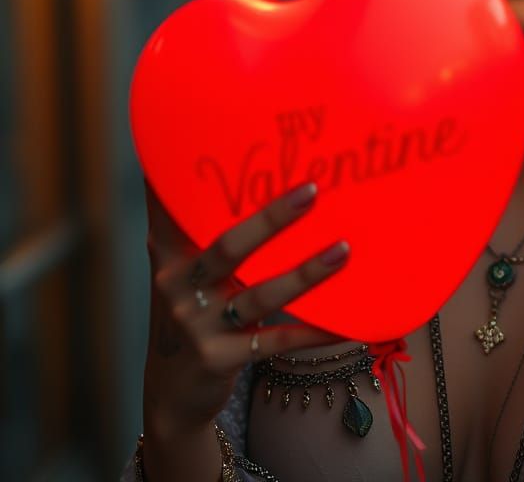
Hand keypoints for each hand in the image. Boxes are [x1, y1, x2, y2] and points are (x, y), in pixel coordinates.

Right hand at [142, 179, 348, 438]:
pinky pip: (277, 342)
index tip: (213, 135)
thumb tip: (223, 169)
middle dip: (270, 218)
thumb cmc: (192, 308)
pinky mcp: (220, 360)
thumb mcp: (183, 268)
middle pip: (227, 246)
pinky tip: (349, 326)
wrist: (171, 392)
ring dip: (305, 273)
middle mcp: (177, 285)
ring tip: (344, 250)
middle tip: (312, 189)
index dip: (184, 176)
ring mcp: (197, 325)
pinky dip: (314, 333)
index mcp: (169, 253)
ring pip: (258, 295)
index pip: (174, 207)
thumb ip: (197, 226)